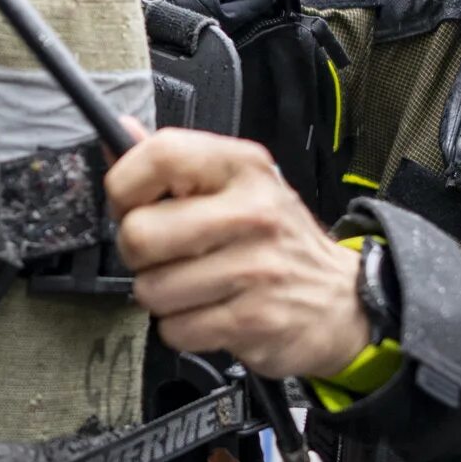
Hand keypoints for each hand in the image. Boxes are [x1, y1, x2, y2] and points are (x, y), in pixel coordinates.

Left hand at [108, 127, 371, 381]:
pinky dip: (184, 328)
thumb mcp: (235, 185)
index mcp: (242, 167)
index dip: (124, 186)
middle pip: (140, 234)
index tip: (133, 204)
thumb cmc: (275, 239)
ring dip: (162, 296)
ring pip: (151, 289)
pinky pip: (175, 329)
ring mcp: (256, 268)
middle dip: (139, 254)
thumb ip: (174, 164)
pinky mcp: (255, 319)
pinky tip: (211, 311)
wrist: (341, 299)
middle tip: (167, 255)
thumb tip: (119, 132)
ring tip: (196, 286)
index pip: (158, 156)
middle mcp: (253, 211)